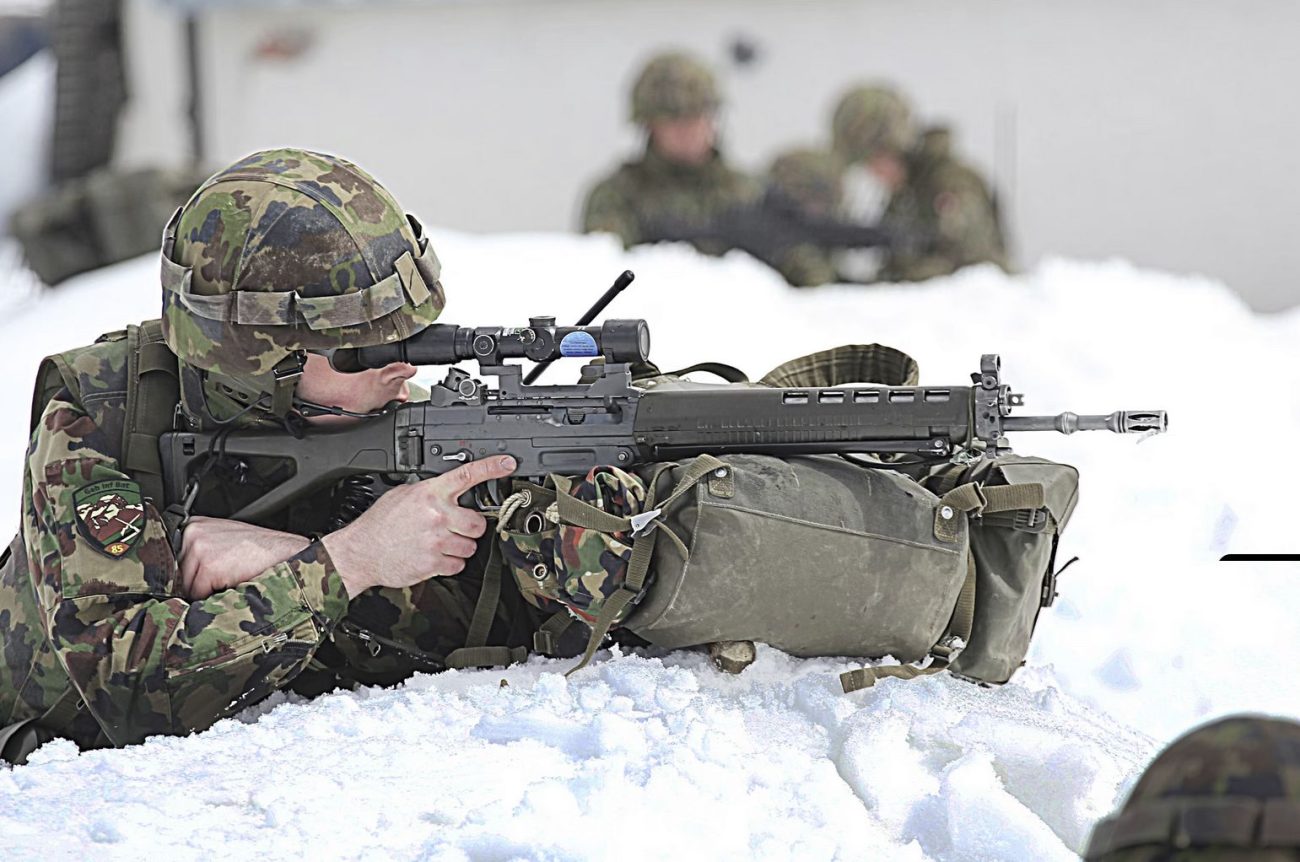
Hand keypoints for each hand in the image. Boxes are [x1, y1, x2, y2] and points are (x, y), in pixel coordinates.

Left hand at [179, 517, 310, 599]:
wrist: (284, 552)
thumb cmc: (259, 549)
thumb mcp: (224, 538)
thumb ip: (199, 547)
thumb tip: (179, 573)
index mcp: (195, 524)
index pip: (173, 558)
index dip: (186, 571)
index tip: (201, 575)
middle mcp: (193, 533)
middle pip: (178, 573)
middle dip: (195, 581)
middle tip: (221, 577)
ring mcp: (199, 549)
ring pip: (186, 586)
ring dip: (204, 590)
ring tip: (228, 578)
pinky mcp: (208, 567)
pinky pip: (198, 594)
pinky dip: (214, 596)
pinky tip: (232, 582)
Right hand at [321, 456, 515, 598]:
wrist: (361, 551)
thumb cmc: (380, 523)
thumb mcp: (402, 494)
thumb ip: (430, 492)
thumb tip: (448, 490)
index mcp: (430, 493)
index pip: (466, 475)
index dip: (491, 468)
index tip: (507, 463)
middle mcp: (437, 515)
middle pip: (478, 523)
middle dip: (470, 528)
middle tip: (454, 529)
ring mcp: (437, 540)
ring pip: (470, 547)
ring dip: (459, 547)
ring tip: (438, 543)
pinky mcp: (434, 563)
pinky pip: (458, 565)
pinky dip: (449, 563)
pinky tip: (433, 556)